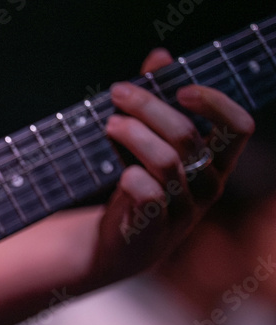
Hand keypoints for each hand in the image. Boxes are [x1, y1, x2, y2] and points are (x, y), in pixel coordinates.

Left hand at [96, 48, 254, 281]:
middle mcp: (207, 185)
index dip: (215, 103)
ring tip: (109, 124)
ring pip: (166, 163)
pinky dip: (134, 180)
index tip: (181, 88)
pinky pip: (150, 198)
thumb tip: (159, 56)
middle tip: (118, 94)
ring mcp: (183, 210)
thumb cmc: (137, 184)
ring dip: (134, 136)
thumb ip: (157, 101)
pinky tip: (120, 172)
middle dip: (150, 108)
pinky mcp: (154, 230)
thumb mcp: (149, 142)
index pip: (237, 128)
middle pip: (188, 137)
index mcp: (216, 161)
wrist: (117, 244)